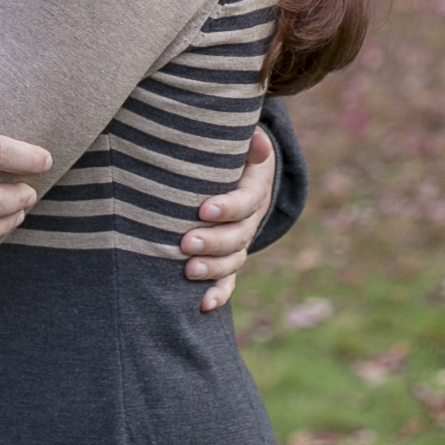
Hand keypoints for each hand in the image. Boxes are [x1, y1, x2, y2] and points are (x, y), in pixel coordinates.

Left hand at [181, 124, 276, 312]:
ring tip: (189, 271)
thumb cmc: (230, 154)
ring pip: (234, 261)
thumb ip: (246, 142)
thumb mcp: (238, 142)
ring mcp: (240, 242)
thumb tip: (258, 140)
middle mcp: (250, 220)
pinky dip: (219, 294)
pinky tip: (203, 304)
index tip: (203, 209)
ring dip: (213, 269)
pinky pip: (229, 280)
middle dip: (214, 242)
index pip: (246, 201)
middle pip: (239, 237)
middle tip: (187, 243)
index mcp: (254, 190)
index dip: (228, 207)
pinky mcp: (229, 258)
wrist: (239, 175)